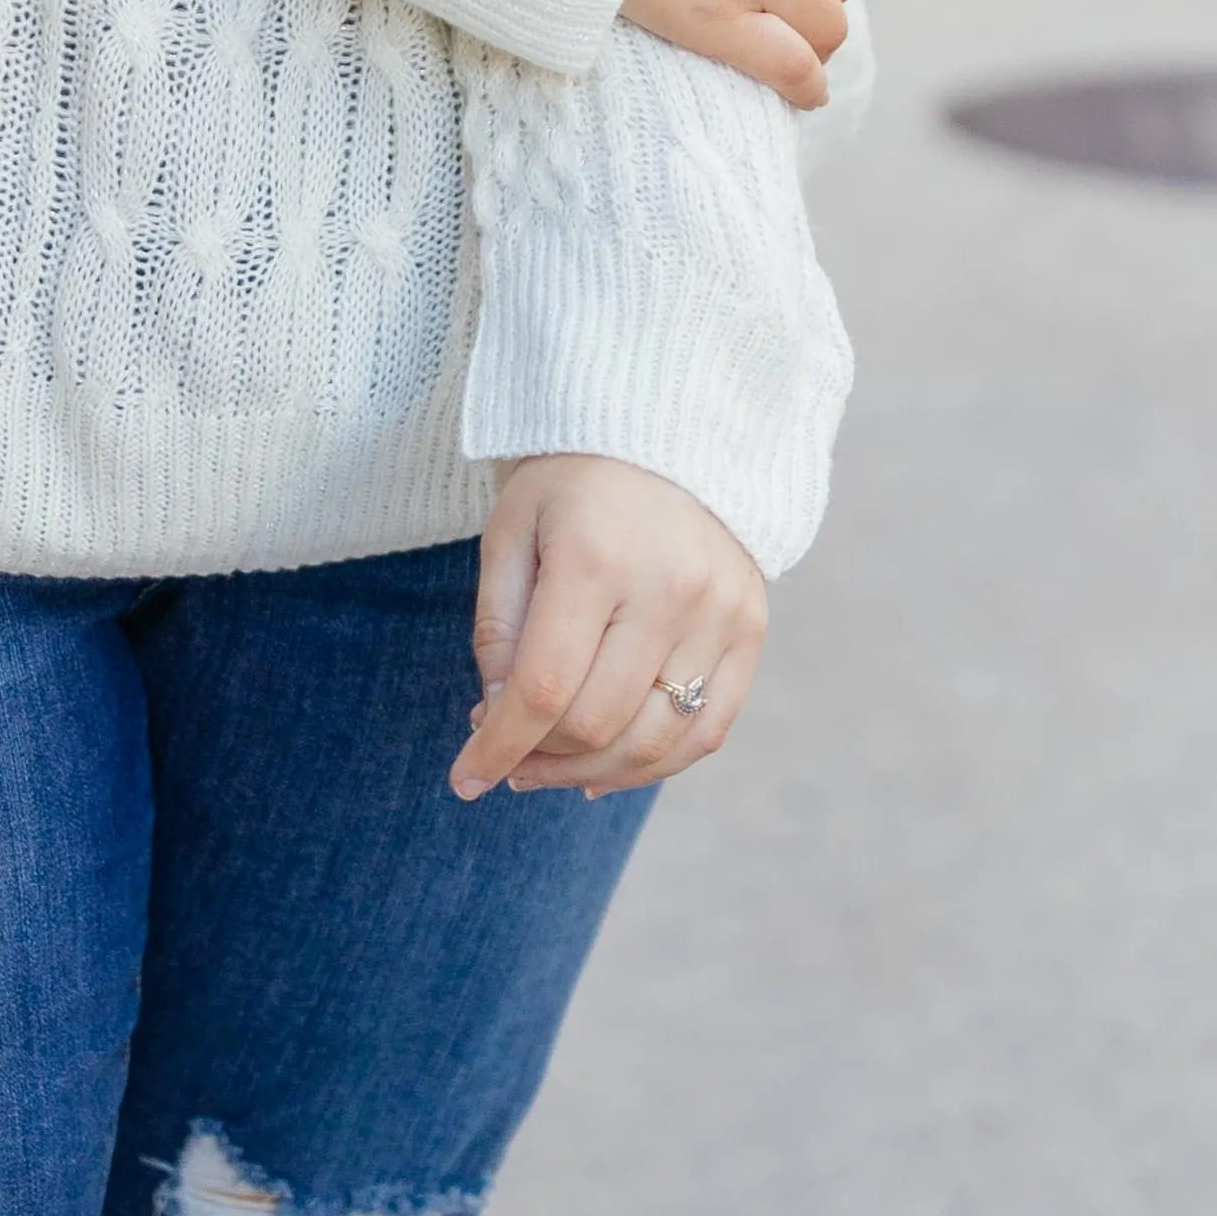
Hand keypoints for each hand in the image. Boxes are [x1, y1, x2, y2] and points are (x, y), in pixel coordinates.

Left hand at [453, 456, 768, 800]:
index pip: (544, 688)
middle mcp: (670, 590)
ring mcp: (720, 614)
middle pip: (597, 724)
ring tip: (545, 767)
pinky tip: (604, 770)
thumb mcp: (512, 532)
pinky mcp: (751, 629)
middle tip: (503, 748)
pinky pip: (706, 731)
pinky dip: (652, 766)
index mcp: (597, 557)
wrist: (672, 434)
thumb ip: (499, 627)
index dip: (499, 748)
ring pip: (654, 743)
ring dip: (588, 772)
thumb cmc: (573, 484)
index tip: (465, 780)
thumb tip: (497, 718)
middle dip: (536, 757)